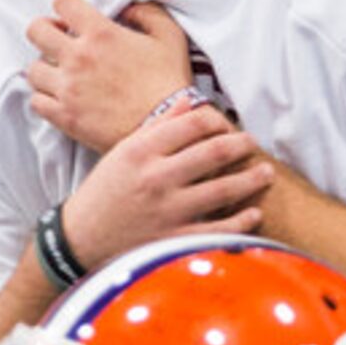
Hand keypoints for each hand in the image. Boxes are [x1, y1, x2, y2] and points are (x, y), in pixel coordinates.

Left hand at [24, 0, 192, 153]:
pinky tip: (61, 96)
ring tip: (62, 73)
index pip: (63, 2)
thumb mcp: (170, 36)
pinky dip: (45, 97)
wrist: (166, 128)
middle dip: (46, 30)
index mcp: (101, 34)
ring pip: (33, 69)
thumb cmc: (169, 83)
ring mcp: (68, 89)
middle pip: (36, 31)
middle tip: (60, 40)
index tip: (73, 15)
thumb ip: (147, 12)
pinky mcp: (65, 116)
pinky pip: (36, 101)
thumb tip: (127, 7)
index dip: (66, 4)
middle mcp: (78, 58)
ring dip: (45, 67)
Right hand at [61, 106, 266, 268]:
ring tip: (266, 172)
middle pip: (214, 153)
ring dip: (251, 180)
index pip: (193, 123)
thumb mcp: (123, 151)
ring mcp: (167, 211)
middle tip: (253, 142)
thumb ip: (158, 127)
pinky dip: (241, 222)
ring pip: (223, 190)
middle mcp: (156, 177)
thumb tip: (192, 104)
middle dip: (242, 145)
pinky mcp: (172, 241)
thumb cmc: (104, 190)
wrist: (79, 238)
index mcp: (142, 150)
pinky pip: (217, 230)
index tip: (228, 123)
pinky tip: (255, 213)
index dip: (218, 119)